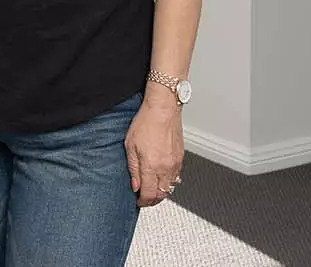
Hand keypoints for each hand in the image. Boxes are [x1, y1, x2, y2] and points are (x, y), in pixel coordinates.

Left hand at [125, 90, 183, 207]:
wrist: (163, 109)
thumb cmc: (145, 122)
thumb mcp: (130, 146)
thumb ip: (133, 169)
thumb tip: (135, 186)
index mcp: (151, 166)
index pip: (149, 194)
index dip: (143, 201)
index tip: (138, 201)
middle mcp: (166, 167)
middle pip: (161, 194)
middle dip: (152, 200)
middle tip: (144, 198)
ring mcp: (175, 163)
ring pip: (170, 187)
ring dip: (161, 191)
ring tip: (152, 189)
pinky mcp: (180, 157)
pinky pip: (176, 176)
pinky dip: (169, 181)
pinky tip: (162, 177)